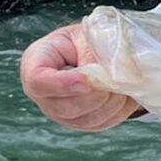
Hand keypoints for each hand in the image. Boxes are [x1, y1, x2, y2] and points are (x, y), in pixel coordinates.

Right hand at [19, 23, 139, 130]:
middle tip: (114, 79)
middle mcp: (44, 95)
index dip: (63, 85)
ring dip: (112, 101)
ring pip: (88, 119)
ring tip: (122, 81)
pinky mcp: (84, 122)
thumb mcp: (87, 37)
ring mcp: (62, 113)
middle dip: (96, 94)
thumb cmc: (87, 40)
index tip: (87, 82)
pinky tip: (125, 91)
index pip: (39, 82)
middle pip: (66, 108)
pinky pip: (103, 122)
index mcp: (35, 65)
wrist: (96, 51)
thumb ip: (90, 56)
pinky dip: (120, 108)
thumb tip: (104, 77)